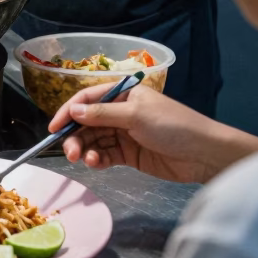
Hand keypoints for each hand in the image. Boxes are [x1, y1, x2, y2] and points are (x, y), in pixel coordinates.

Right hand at [49, 82, 257, 184]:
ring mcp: (125, 133)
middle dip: (76, 136)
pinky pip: (106, 154)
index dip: (69, 112)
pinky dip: (98, 159)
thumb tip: (74, 111)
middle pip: (88, 122)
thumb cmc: (173, 125)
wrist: (203, 154)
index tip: (53, 128)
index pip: (88, 99)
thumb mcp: (135, 115)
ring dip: (86, 149)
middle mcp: (121, 111)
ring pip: (95, 140)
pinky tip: (96, 164)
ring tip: (84, 160)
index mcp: (123, 93)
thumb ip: (102, 114)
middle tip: (70, 152)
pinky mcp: (130, 154)